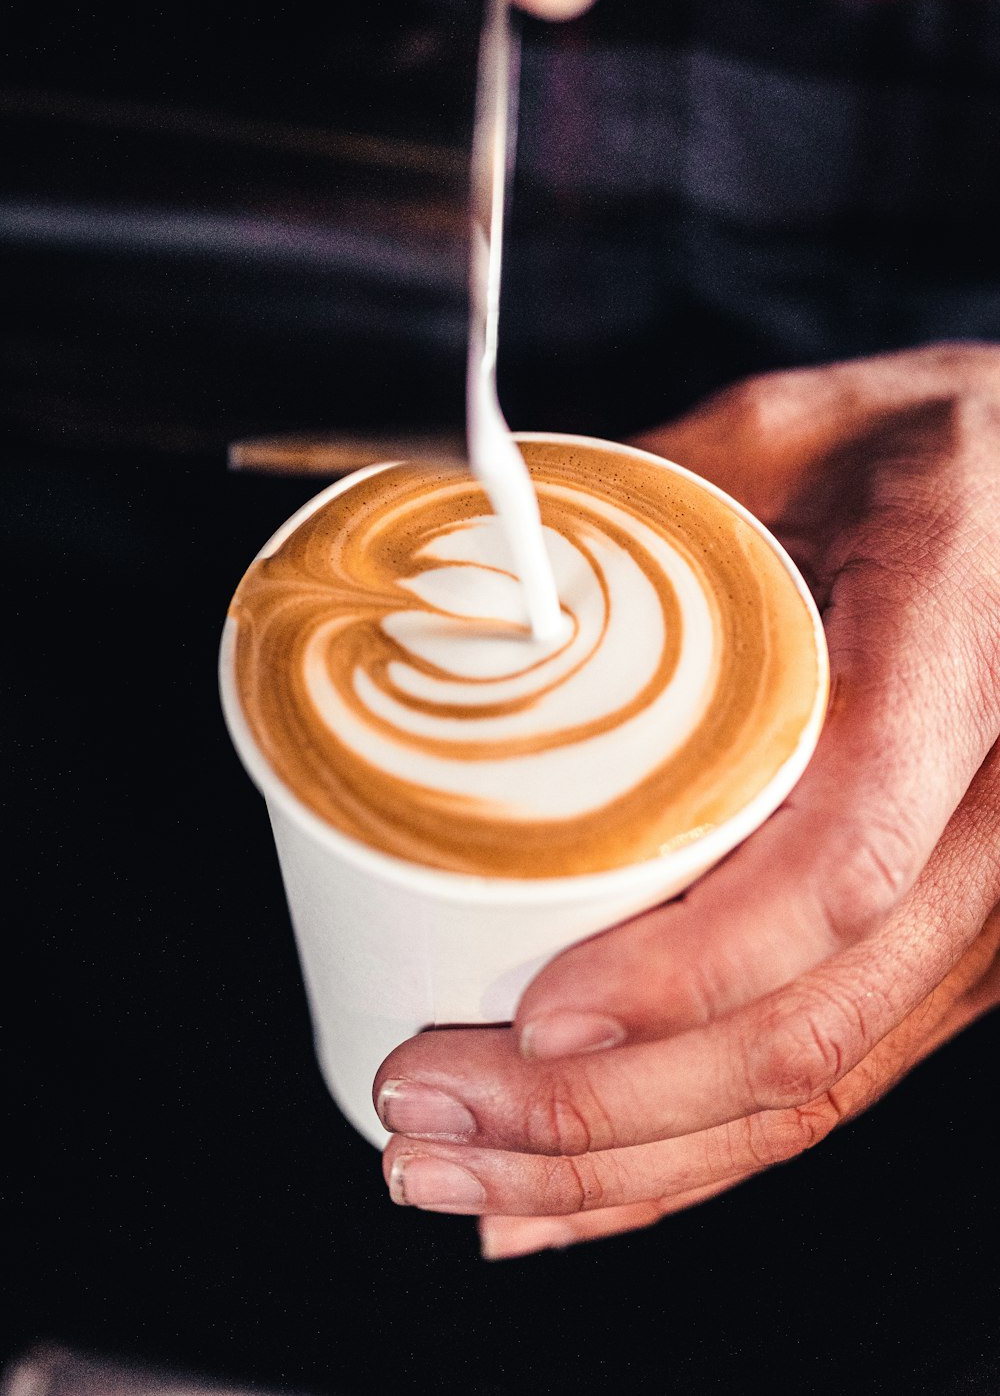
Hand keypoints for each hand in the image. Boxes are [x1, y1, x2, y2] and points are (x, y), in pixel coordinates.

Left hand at [373, 342, 999, 1258]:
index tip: (536, 1017)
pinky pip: (823, 1087)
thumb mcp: (793, 427)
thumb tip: (472, 565)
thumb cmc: (928, 454)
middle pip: (805, 1027)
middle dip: (600, 1114)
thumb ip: (648, 486)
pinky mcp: (933, 958)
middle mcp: (985, 825)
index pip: (842, 863)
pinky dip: (688, 1165)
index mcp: (950, 670)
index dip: (688, 969)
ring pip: (807, 1091)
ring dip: (619, 1168)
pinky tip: (566, 1202)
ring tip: (454, 1178)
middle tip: (421, 1110)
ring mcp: (971, 915)